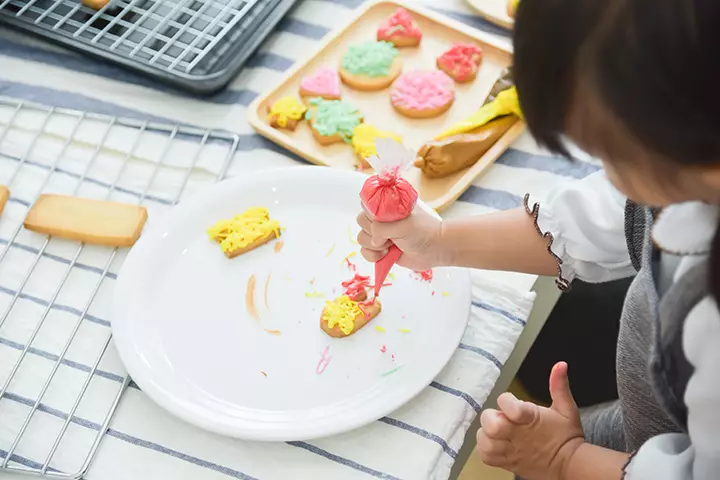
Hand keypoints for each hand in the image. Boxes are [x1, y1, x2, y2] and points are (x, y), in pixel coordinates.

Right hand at [356, 207, 443, 270]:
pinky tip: (387, 255)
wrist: (434, 250)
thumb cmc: (422, 232)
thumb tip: (373, 240)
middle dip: (373, 232)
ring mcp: (379, 234)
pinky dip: (373, 256)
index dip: (371, 215)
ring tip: (392, 246)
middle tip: (391, 235)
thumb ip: (381, 229)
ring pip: (361, 238)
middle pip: (361, 222)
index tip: (383, 222)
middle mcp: (381, 218)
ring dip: (375, 246)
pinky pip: (364, 252)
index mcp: (386, 205)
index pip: (366, 204)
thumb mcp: (402, 225)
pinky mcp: (379, 249)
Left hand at [476, 362, 584, 479]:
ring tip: (496, 430)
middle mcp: (518, 436)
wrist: (569, 466)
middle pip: (492, 426)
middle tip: (500, 417)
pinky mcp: (507, 463)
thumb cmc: (566, 435)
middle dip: (490, 417)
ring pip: (486, 442)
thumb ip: (559, 385)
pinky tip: (494, 442)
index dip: (505, 400)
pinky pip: (486, 456)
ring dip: (486, 433)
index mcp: (531, 419)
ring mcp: (512, 451)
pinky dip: (485, 448)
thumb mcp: (566, 408)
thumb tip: (560, 365)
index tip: (510, 400)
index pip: (509, 407)